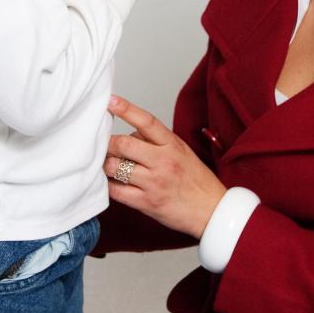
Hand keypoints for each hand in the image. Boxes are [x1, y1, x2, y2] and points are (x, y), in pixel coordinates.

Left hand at [105, 96, 226, 238]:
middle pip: (123, 144)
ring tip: (106, 164)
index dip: (126, 109)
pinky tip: (111, 182)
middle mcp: (163, 161)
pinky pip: (116, 191)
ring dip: (105, 164)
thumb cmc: (196, 181)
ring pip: (115, 167)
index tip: (110, 101)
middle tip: (102, 144)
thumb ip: (155, 142)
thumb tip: (128, 136)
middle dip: (107, 143)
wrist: (211, 211)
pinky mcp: (146, 203)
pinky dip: (108, 185)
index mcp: (172, 144)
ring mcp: (154, 183)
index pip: (146, 121)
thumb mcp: (181, 152)